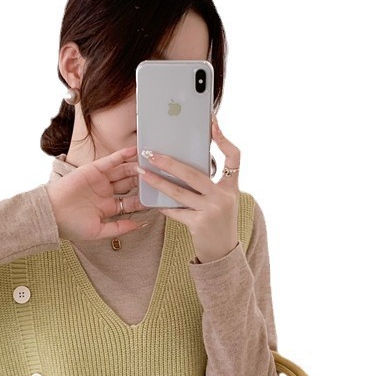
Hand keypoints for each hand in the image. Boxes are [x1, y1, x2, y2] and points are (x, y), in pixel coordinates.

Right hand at [45, 146, 150, 242]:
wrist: (51, 214)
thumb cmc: (71, 225)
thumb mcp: (99, 231)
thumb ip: (120, 228)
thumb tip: (140, 225)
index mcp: (108, 208)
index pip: (131, 203)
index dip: (143, 200)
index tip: (157, 198)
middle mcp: (105, 193)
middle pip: (129, 185)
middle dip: (143, 181)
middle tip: (157, 176)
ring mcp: (100, 181)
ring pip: (123, 171)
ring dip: (136, 167)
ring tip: (150, 162)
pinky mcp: (93, 170)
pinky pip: (111, 161)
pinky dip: (123, 155)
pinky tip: (134, 151)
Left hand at [136, 114, 240, 263]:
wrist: (223, 252)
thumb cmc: (219, 223)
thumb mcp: (222, 200)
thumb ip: (209, 184)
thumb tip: (182, 165)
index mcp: (232, 187)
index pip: (234, 156)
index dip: (224, 139)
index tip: (212, 123)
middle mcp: (224, 196)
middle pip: (193, 173)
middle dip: (169, 161)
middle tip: (150, 153)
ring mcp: (212, 210)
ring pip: (179, 192)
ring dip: (157, 181)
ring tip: (142, 172)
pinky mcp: (199, 224)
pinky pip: (176, 210)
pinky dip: (163, 205)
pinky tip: (152, 200)